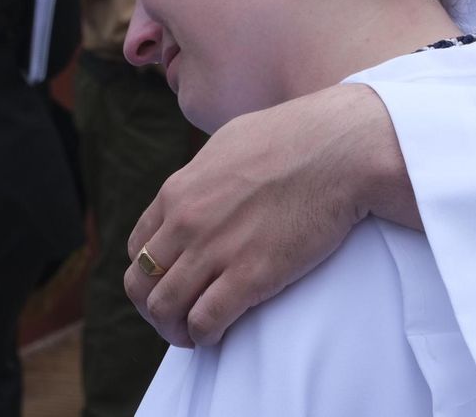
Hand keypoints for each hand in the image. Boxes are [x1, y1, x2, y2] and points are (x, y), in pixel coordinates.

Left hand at [125, 82, 417, 346]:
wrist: (338, 150)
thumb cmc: (294, 139)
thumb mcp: (229, 145)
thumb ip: (206, 174)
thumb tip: (204, 185)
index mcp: (178, 192)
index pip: (138, 247)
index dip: (150, 274)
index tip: (171, 284)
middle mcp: (185, 223)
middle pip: (141, 284)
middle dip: (153, 308)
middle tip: (176, 318)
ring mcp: (214, 250)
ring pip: (164, 308)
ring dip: (174, 329)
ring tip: (193, 334)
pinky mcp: (249, 275)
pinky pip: (204, 321)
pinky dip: (203, 336)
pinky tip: (217, 335)